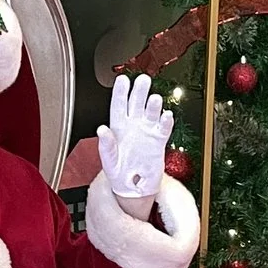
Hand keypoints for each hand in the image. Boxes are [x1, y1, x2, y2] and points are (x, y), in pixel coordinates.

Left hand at [94, 72, 174, 203]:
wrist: (133, 187)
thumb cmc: (118, 173)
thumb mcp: (108, 161)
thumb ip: (106, 145)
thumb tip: (102, 130)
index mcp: (117, 127)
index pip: (118, 105)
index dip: (120, 92)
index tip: (122, 80)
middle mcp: (133, 125)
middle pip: (136, 103)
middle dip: (139, 91)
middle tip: (143, 80)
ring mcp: (147, 131)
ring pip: (151, 112)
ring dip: (153, 105)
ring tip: (154, 99)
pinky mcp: (158, 140)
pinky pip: (163, 127)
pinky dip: (166, 121)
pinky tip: (166, 115)